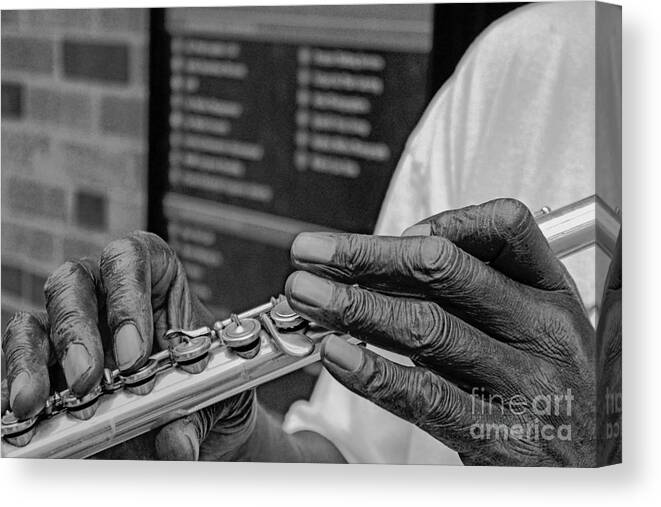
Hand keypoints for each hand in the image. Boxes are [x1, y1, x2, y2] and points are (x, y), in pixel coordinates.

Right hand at [2, 231, 255, 459]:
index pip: (131, 259)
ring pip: (36, 323)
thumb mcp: (220, 396)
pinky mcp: (50, 367)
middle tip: (86, 381)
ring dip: (31, 361)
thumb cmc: (211, 385)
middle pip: (75, 284)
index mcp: (157, 279)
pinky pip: (21, 366)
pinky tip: (14, 415)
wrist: (198, 418)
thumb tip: (178, 443)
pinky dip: (14, 387)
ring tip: (32, 404)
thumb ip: (199, 414)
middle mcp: (108, 295)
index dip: (128, 297)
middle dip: (76, 332)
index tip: (134, 355)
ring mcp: (75, 329)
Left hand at [286, 199, 597, 465]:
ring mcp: (518, 382)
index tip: (396, 233)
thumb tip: (402, 251)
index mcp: (548, 293)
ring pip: (425, 328)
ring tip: (308, 295)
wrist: (595, 462)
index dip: (442, 222)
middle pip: (443, 271)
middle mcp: (537, 330)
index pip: (502, 229)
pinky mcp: (494, 434)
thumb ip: (481, 283)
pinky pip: (425, 396)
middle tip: (313, 253)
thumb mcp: (539, 320)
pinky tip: (335, 354)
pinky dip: (373, 372)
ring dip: (355, 306)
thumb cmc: (556, 382)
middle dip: (366, 256)